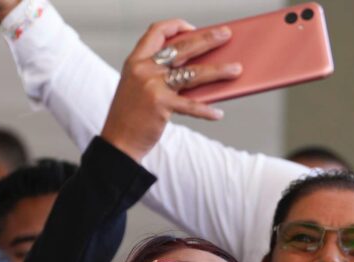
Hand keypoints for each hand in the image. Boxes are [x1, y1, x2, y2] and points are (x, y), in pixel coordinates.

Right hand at [100, 19, 241, 162]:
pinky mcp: (161, 105)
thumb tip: (198, 67)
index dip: (176, 27)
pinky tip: (218, 113)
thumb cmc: (131, 115)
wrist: (118, 142)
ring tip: (236, 70)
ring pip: (193, 73)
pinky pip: (191, 105)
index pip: (156, 32)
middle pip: (182, 47)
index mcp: (136, 61)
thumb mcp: (138, 86)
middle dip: (207, 39)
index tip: (193, 28)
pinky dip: (206, 110)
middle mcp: (143, 69)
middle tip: (225, 35)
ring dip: (218, 71)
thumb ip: (160, 73)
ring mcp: (152, 86)